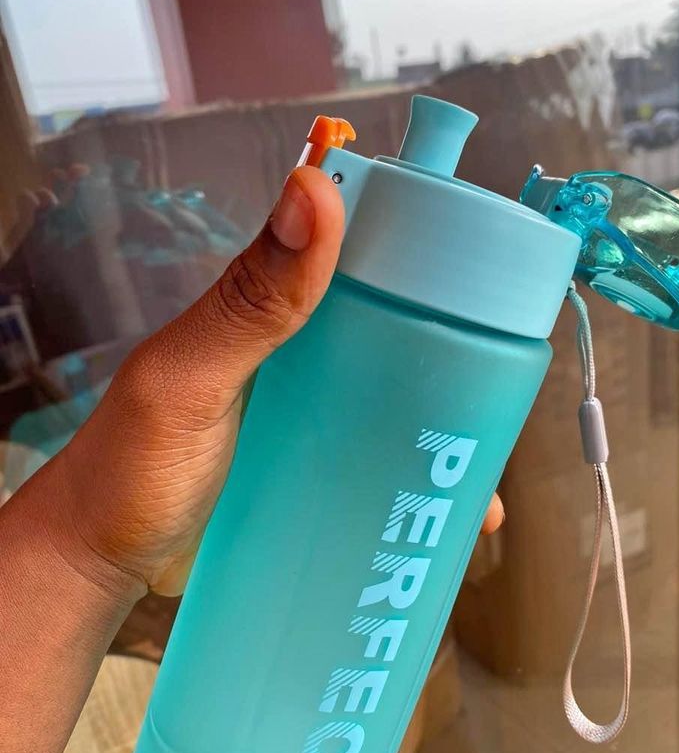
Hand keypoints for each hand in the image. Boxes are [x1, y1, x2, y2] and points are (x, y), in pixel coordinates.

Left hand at [30, 166, 503, 600]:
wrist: (101, 564)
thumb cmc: (129, 470)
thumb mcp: (190, 382)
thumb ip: (248, 301)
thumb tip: (315, 188)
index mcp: (273, 304)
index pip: (363, 248)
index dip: (428, 242)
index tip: (499, 263)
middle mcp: (303, 349)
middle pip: (399, 331)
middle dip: (458, 353)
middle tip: (504, 392)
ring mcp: (315, 415)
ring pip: (401, 403)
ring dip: (448, 428)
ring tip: (487, 474)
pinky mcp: (318, 470)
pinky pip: (383, 461)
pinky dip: (422, 479)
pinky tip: (457, 517)